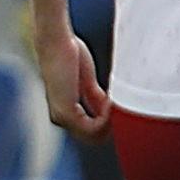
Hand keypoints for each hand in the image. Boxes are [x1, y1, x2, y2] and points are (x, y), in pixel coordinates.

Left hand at [34, 26, 111, 144]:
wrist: (57, 42)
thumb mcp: (86, 82)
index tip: (120, 106)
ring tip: (115, 101)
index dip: (109, 122)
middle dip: (112, 124)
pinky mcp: (65, 111)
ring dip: (111, 120)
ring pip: (94, 135)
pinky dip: (106, 118)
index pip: (90, 131)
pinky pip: (93, 128)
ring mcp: (61, 116)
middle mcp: (60, 117)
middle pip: (94, 137)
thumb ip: (95, 98)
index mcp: (65, 111)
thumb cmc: (69, 55)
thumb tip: (111, 109)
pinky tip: (111, 102)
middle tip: (122, 106)